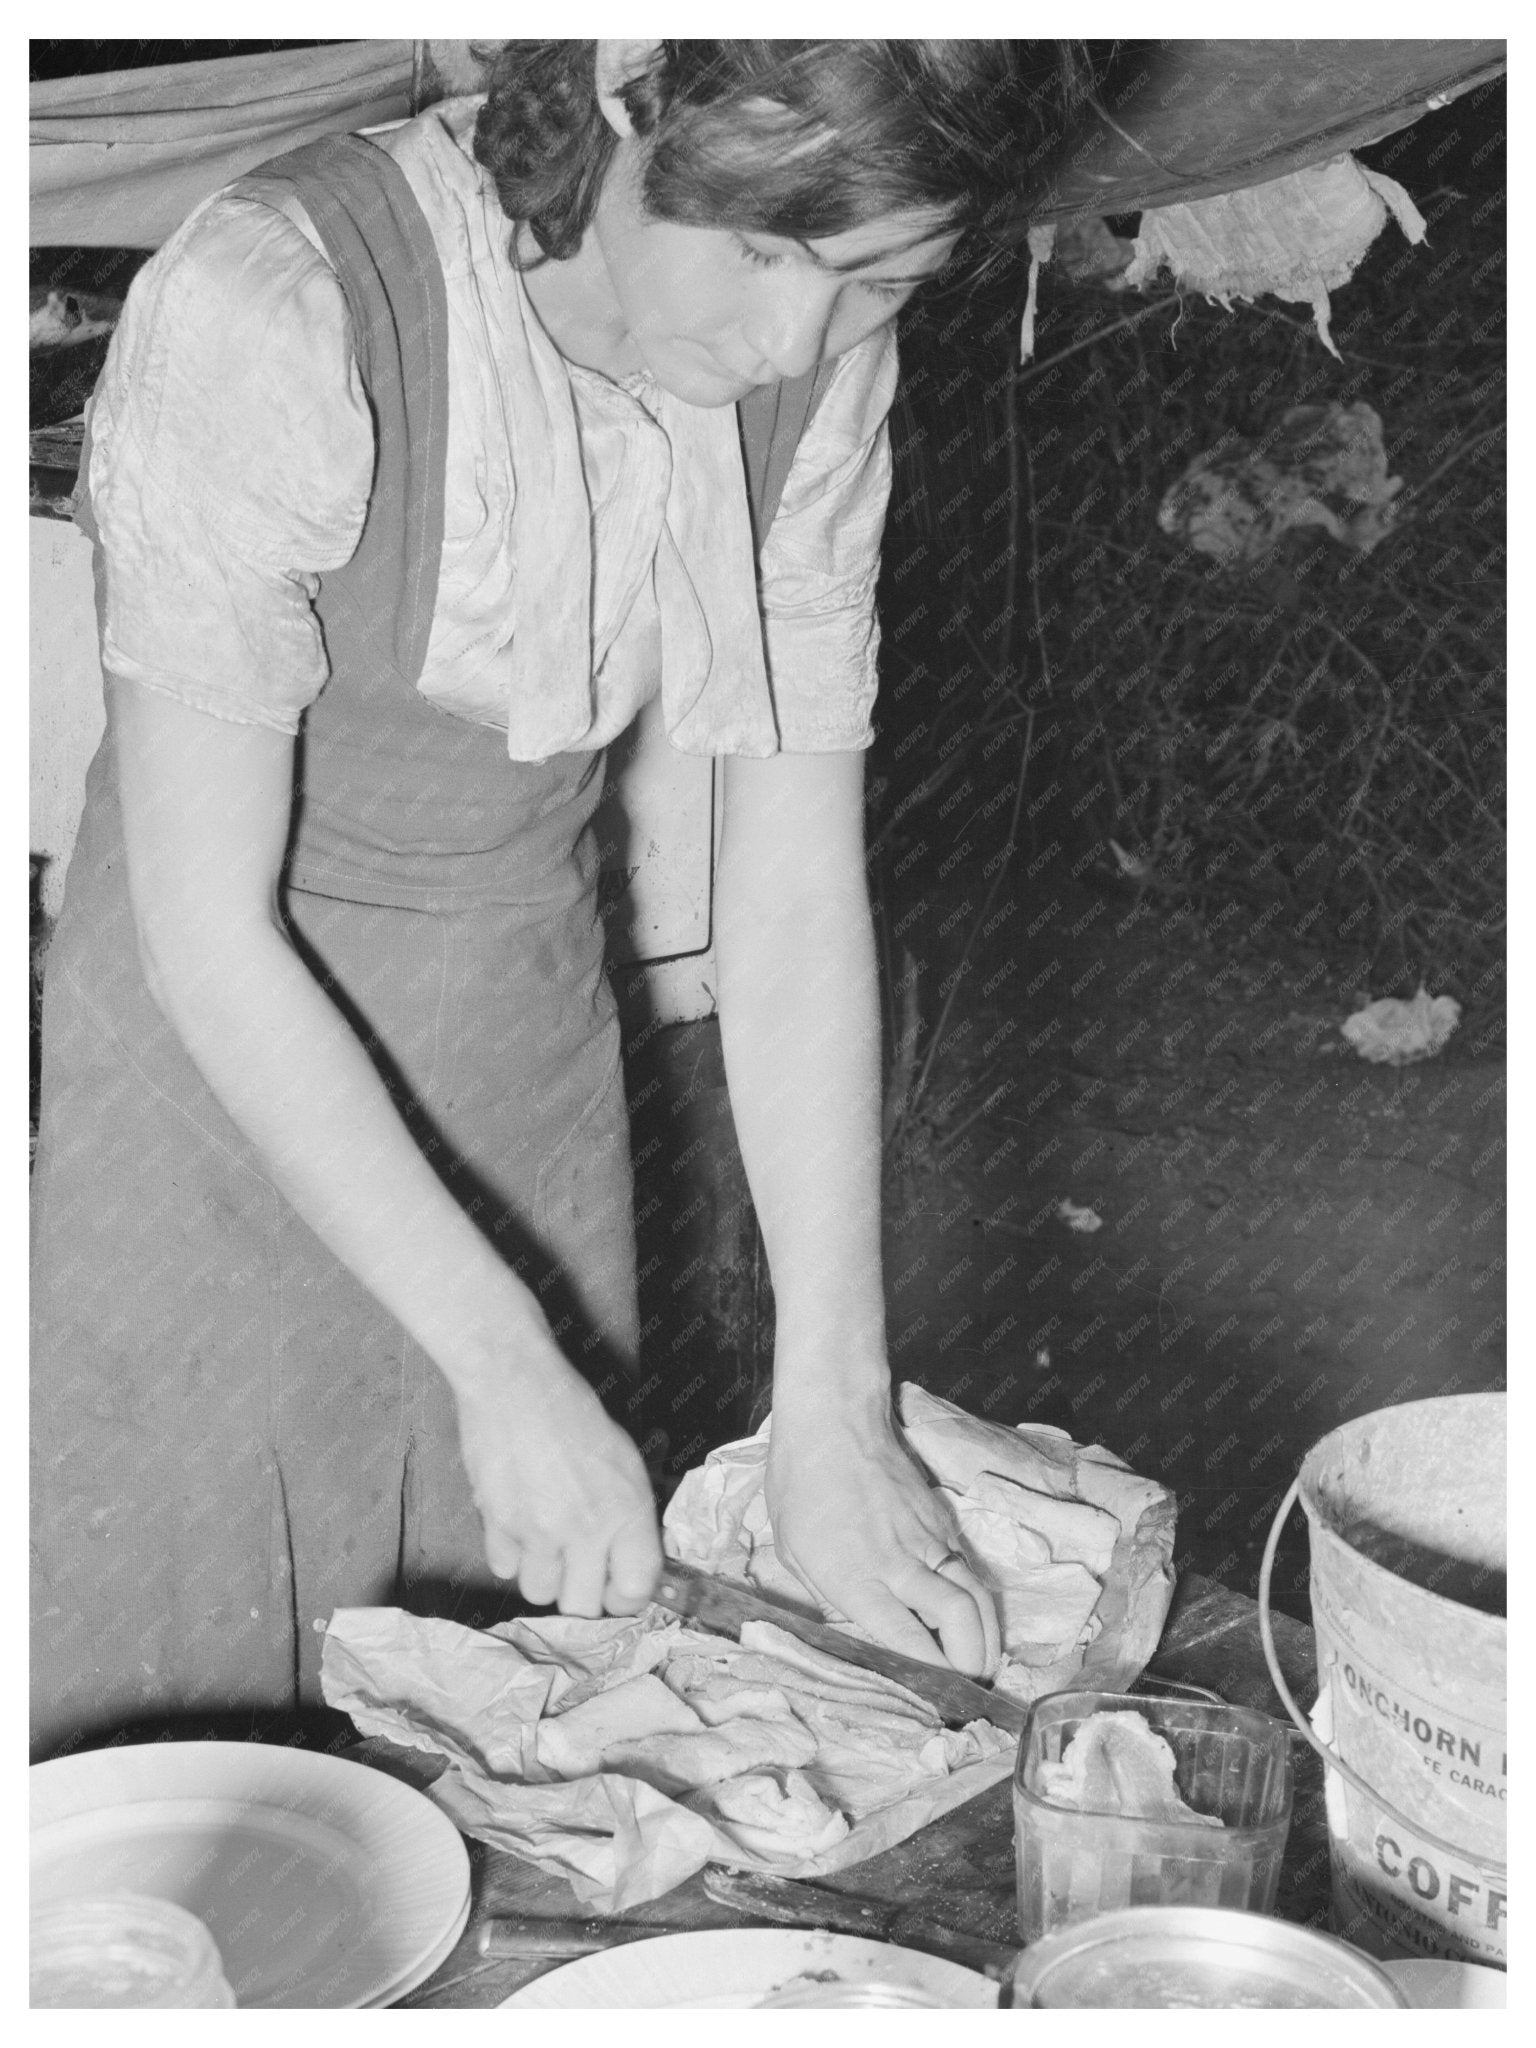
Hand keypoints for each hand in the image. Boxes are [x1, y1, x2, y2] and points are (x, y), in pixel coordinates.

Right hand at [452, 1347, 661, 1617]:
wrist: (516, 1386)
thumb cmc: (575, 1413)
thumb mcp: (624, 1460)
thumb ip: (630, 1515)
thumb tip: (631, 1559)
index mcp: (626, 1510)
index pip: (635, 1588)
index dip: (627, 1596)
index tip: (618, 1589)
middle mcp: (585, 1529)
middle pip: (583, 1607)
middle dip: (583, 1595)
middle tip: (581, 1572)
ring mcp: (538, 1531)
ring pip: (540, 1594)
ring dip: (545, 1577)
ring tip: (547, 1546)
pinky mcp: (497, 1525)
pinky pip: (505, 1569)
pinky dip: (511, 1556)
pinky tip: (519, 1528)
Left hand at [764, 1401, 1001, 1678]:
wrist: (832, 1421)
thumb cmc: (799, 1484)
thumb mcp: (793, 1553)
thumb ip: (827, 1598)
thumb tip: (853, 1630)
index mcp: (858, 1578)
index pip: (911, 1641)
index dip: (933, 1678)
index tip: (939, 1704)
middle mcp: (900, 1563)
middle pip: (961, 1621)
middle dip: (975, 1664)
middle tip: (970, 1688)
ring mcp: (928, 1538)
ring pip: (977, 1596)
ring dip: (986, 1636)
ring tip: (981, 1664)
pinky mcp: (942, 1520)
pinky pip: (968, 1569)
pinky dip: (975, 1600)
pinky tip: (967, 1618)